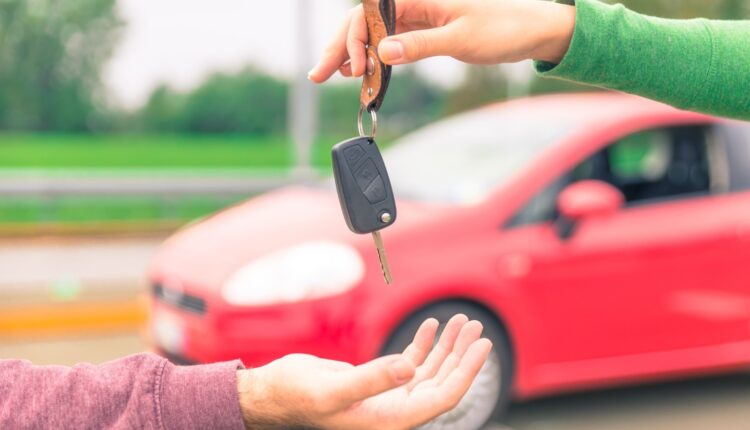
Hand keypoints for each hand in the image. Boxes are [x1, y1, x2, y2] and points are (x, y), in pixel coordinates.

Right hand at [237, 314, 491, 429]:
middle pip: (441, 382)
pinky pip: (411, 363)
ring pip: (429, 371)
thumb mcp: (333, 388)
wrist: (274, 394)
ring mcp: (388, 396)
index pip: (442, 398)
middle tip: (475, 327)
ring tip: (463, 322)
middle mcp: (395, 411)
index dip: (466, 372)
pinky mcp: (379, 381)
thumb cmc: (297, 396)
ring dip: (447, 347)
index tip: (483, 346)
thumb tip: (410, 368)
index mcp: (390, 420)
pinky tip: (432, 327)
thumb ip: (372, 380)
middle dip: (461, 355)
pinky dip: (424, 344)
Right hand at [308, 0, 575, 82]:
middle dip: (340, 49)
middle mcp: (413, 3)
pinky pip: (391, 43)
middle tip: (318, 75)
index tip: (349, 69)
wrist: (533, 30)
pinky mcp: (426, 32)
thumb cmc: (503, 28)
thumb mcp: (460, 39)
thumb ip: (420, 45)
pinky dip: (375, 59)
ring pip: (373, 35)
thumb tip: (382, 53)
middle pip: (363, 23)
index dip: (351, 41)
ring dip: (353, 55)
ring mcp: (418, 17)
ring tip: (336, 76)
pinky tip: (363, 72)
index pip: (369, 14)